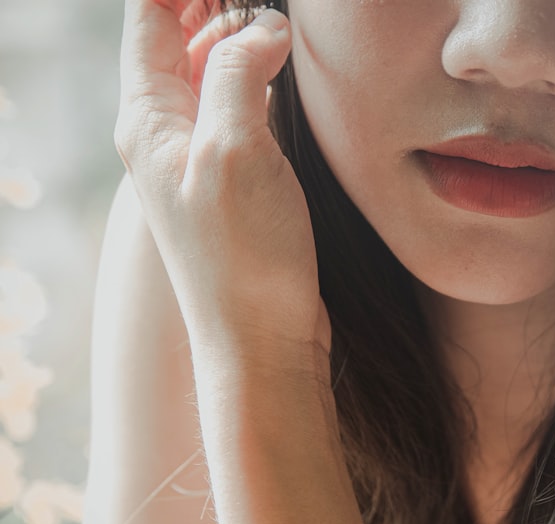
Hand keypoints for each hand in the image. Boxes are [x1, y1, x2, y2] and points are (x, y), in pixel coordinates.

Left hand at [115, 0, 330, 354]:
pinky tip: (290, 77)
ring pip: (213, 75)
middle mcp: (167, 135)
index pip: (151, 18)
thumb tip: (263, 28)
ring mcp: (201, 160)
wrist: (262, 343)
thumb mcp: (235, 149)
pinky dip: (261, 82)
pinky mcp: (236, 183)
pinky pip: (240, 112)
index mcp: (148, 118)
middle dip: (216, 5)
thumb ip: (240, 74)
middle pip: (179, 40)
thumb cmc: (243, 258)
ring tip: (282, 21)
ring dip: (241, 40)